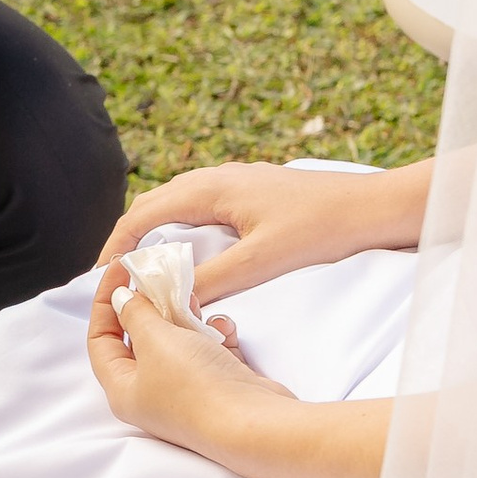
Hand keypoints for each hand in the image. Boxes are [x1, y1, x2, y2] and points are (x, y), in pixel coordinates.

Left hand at [88, 256, 271, 458]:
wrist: (253, 422)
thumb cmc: (195, 385)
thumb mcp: (155, 340)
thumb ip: (136, 314)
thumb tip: (121, 299)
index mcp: (122, 389)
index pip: (100, 339)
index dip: (106, 301)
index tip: (121, 268)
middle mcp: (150, 393)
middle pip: (139, 339)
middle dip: (150, 306)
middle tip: (161, 278)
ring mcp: (185, 390)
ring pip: (176, 342)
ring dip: (184, 317)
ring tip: (193, 297)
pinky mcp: (217, 385)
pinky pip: (208, 351)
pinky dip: (214, 334)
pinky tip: (223, 327)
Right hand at [105, 155, 428, 305]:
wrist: (374, 207)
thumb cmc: (323, 228)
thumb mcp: (262, 261)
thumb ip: (213, 279)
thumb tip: (170, 298)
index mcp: (212, 188)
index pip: (144, 213)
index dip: (117, 244)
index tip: (102, 275)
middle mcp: (218, 179)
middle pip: (156, 205)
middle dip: (131, 239)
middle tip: (117, 276)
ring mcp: (237, 183)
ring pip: (180, 206)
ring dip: (158, 234)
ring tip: (147, 270)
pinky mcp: (254, 194)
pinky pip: (203, 209)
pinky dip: (185, 231)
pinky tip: (195, 257)